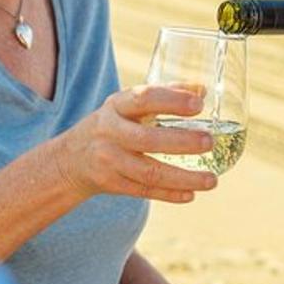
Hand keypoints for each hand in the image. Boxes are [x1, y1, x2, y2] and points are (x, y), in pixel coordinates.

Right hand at [54, 85, 217, 203]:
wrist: (72, 158)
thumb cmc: (114, 123)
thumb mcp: (130, 103)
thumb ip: (165, 93)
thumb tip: (202, 89)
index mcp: (117, 105)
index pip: (144, 98)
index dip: (172, 100)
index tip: (199, 104)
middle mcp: (110, 131)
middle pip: (147, 139)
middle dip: (182, 142)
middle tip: (209, 142)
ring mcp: (109, 160)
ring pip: (148, 172)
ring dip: (183, 178)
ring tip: (212, 180)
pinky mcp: (111, 183)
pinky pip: (144, 191)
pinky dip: (169, 194)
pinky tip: (191, 194)